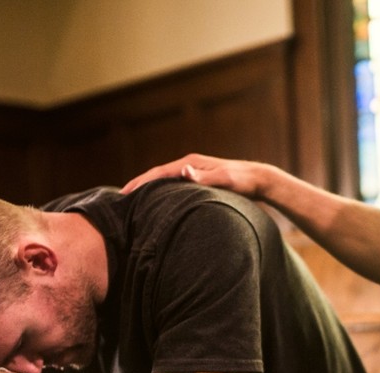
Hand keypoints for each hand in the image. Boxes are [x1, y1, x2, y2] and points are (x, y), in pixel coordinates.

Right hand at [122, 153, 269, 195]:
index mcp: (191, 163)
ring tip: (132, 201)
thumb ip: (205, 177)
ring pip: (164, 180)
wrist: (259, 180)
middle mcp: (189, 165)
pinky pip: (173, 185)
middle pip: (157, 174)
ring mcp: (193, 171)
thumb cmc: (244, 181)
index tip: (124, 193)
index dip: (141, 182)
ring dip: (148, 188)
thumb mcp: (226, 180)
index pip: (159, 172)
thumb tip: (183, 171)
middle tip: (120, 199)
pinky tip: (157, 202)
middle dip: (138, 185)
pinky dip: (161, 191)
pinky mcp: (198, 179)